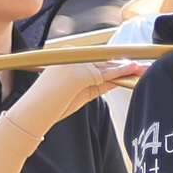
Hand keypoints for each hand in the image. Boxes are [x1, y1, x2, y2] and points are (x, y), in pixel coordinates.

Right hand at [0, 56, 146, 142]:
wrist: (30, 116)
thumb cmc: (51, 107)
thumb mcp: (79, 94)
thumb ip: (98, 83)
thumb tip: (118, 78)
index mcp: (67, 59)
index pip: (96, 60)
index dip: (115, 63)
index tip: (132, 64)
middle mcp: (69, 57)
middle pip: (103, 60)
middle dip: (124, 64)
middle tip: (142, 66)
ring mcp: (72, 63)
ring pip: (104, 65)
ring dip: (126, 67)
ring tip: (142, 69)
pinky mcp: (76, 73)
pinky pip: (102, 73)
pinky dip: (118, 71)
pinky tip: (132, 69)